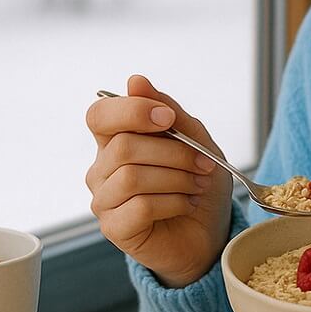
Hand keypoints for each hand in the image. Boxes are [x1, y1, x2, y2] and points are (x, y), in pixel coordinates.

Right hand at [85, 74, 233, 286]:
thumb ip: (168, 111)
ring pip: (132, 176)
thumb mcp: (195, 139)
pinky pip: (140, 207)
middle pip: (124, 146)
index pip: (100, 114)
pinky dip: (173, 202)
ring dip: (177, 178)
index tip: (168, 119)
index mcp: (116, 140)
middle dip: (174, 152)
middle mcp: (101, 168)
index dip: (132, 111)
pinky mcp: (114, 228)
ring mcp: (104, 200)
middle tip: (203, 164)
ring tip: (198, 184)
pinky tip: (186, 204)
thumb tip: (136, 81)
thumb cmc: (198, 182)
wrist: (210, 230)